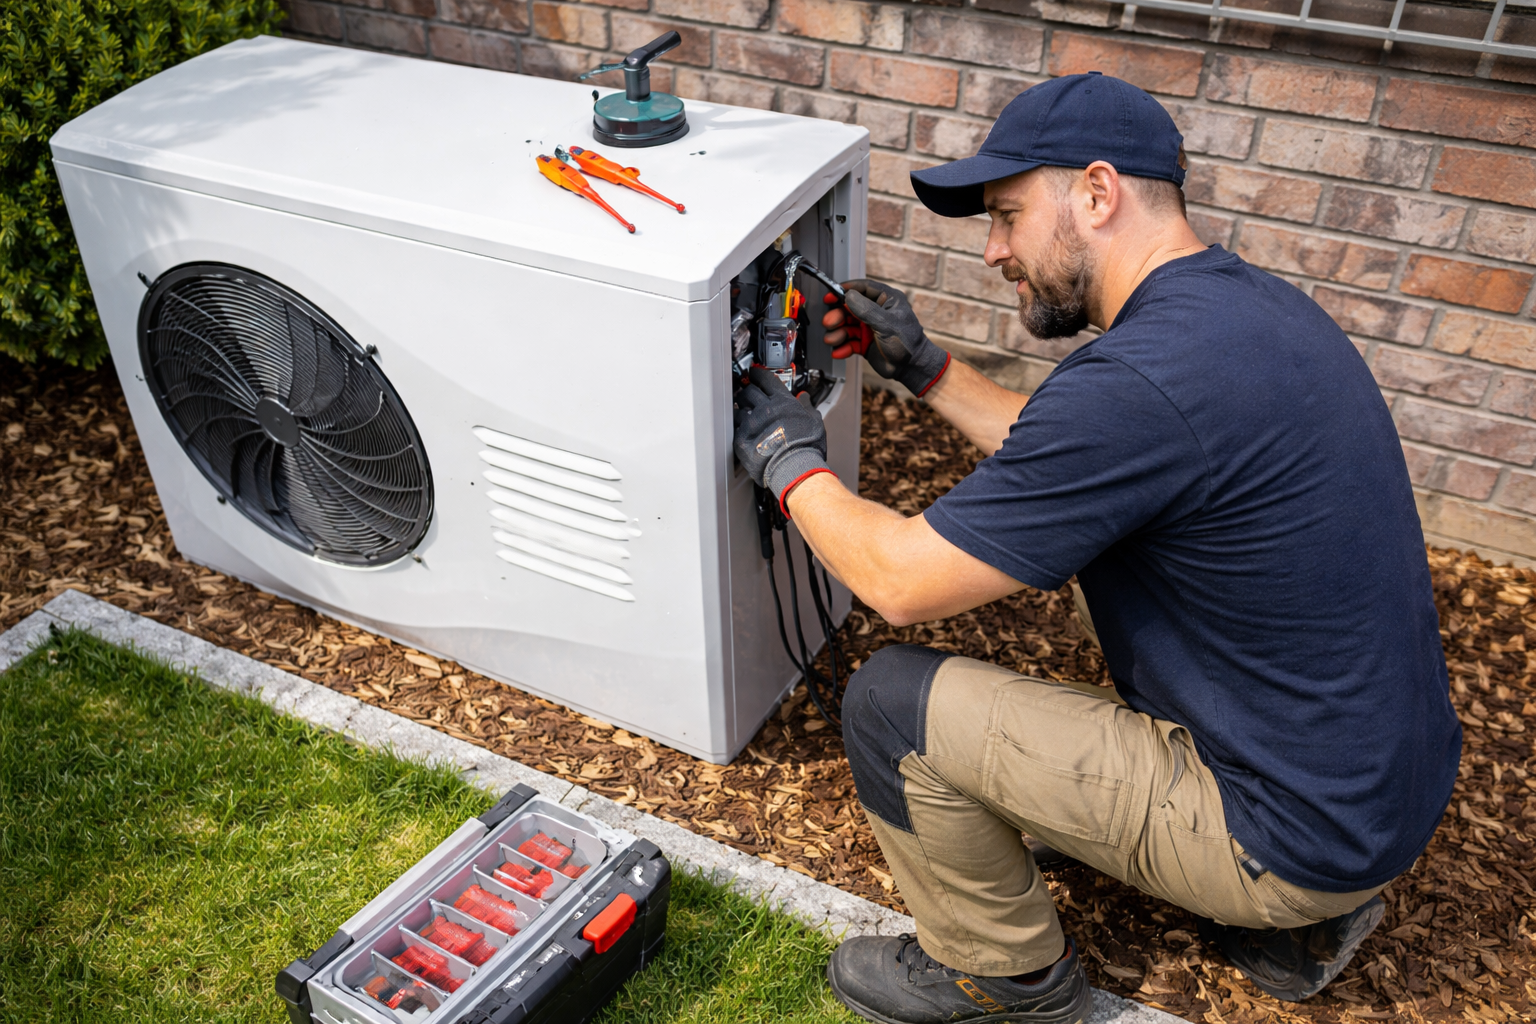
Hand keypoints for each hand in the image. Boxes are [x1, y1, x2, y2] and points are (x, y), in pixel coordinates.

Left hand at [733, 366, 833, 512]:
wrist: (795, 467)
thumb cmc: (807, 447)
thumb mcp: (814, 421)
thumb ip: (807, 407)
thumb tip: (805, 399)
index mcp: (783, 401)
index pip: (765, 380)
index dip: (757, 374)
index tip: (754, 374)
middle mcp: (765, 408)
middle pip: (749, 391)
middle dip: (747, 391)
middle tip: (747, 393)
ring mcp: (751, 423)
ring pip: (739, 408)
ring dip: (741, 409)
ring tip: (743, 413)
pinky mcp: (741, 439)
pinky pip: (735, 427)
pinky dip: (738, 427)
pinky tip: (742, 430)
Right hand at [821, 279, 950, 396]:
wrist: (912, 368)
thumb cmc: (908, 343)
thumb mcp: (886, 324)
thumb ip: (866, 310)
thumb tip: (848, 295)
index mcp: (886, 300)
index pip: (862, 288)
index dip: (844, 290)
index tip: (830, 295)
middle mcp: (876, 311)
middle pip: (850, 308)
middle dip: (838, 316)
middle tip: (829, 322)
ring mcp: (870, 327)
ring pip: (847, 326)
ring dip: (838, 333)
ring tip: (832, 340)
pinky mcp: (865, 342)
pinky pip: (849, 341)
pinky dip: (843, 346)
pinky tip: (839, 352)